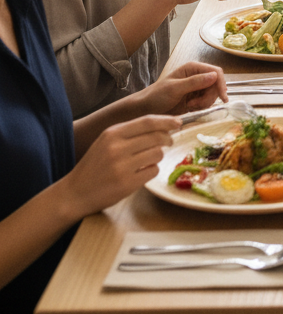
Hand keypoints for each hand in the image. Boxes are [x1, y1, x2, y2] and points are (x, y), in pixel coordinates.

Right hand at [65, 115, 179, 215]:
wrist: (74, 193)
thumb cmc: (94, 165)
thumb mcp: (106, 142)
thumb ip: (130, 132)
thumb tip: (163, 125)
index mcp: (112, 134)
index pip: (148, 121)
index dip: (166, 121)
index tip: (178, 122)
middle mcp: (117, 148)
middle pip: (156, 137)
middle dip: (167, 139)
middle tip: (169, 142)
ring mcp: (122, 166)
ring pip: (158, 154)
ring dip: (158, 156)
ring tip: (147, 161)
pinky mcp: (127, 183)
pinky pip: (153, 171)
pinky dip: (151, 171)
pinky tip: (140, 173)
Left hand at [138, 62, 227, 115]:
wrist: (146, 109)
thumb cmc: (156, 96)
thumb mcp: (175, 88)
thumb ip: (195, 82)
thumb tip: (215, 76)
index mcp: (193, 68)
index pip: (216, 72)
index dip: (221, 84)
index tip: (223, 98)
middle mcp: (198, 76)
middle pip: (216, 85)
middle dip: (209, 97)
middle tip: (195, 105)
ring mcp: (197, 87)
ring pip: (213, 94)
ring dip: (205, 103)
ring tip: (190, 106)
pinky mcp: (196, 98)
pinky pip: (207, 102)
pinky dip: (202, 107)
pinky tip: (190, 108)